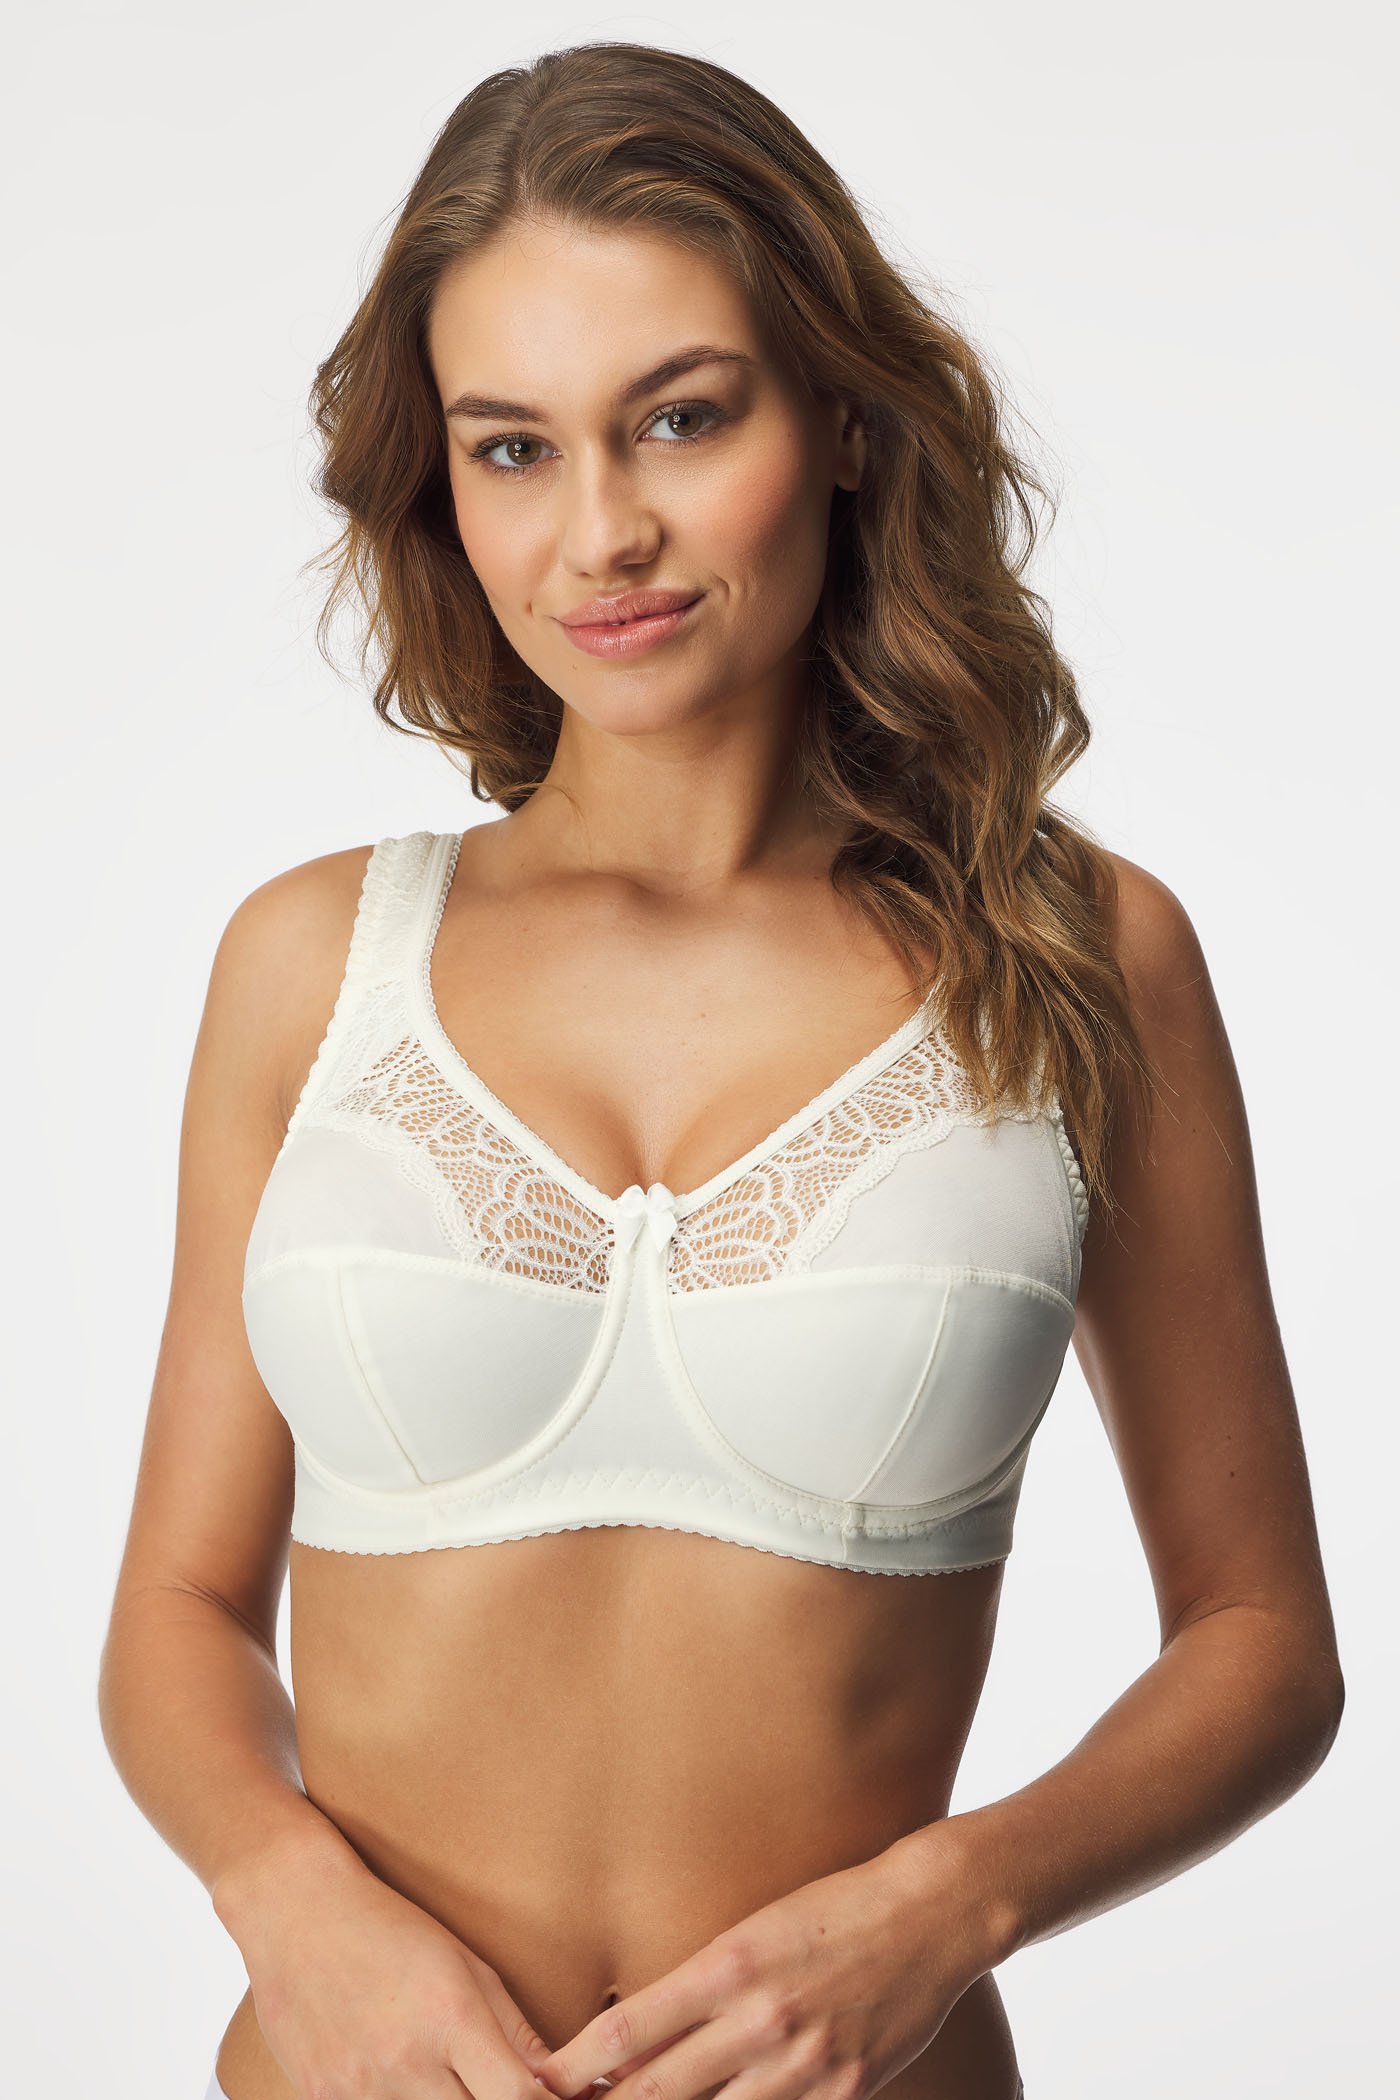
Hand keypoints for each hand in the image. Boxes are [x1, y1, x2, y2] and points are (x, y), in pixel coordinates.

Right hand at [218, 1834, 555, 2098]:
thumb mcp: (466, 1964)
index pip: (516, 2099)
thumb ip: (514, 2031)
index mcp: (451, 2018)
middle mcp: (406, 2060)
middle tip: (490, 2086)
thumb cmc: (391, 1927)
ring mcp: (359, 2089)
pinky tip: (401, 2081)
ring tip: (443, 2078)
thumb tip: (556, 2084)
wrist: (296, 1911)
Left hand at [533, 1834, 994, 2099]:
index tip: (536, 2083)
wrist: (928, 1916)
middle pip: (652, 2093)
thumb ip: (698, 1986)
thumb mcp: (753, 1930)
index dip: (570, 2068)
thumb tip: (634, 2036)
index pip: (623, 2033)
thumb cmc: (832, 1911)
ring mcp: (801, 2068)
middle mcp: (757, 2021)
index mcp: (726, 1967)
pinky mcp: (842, 2096)